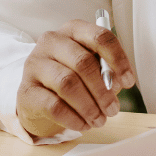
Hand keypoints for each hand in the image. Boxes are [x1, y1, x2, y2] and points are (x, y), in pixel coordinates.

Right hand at [17, 18, 135, 138]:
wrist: (38, 97)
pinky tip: (83, 124)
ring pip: (68, 84)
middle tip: (113, 109)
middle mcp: (51, 41)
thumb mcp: (91, 70)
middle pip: (83, 62)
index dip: (118, 59)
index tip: (129, 81)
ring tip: (99, 120)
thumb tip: (115, 83)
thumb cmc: (72, 79)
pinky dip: (73, 118)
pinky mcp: (26, 89)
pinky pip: (54, 105)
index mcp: (73, 30)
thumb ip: (106, 72)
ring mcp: (35, 63)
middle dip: (103, 90)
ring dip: (89, 107)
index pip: (99, 37)